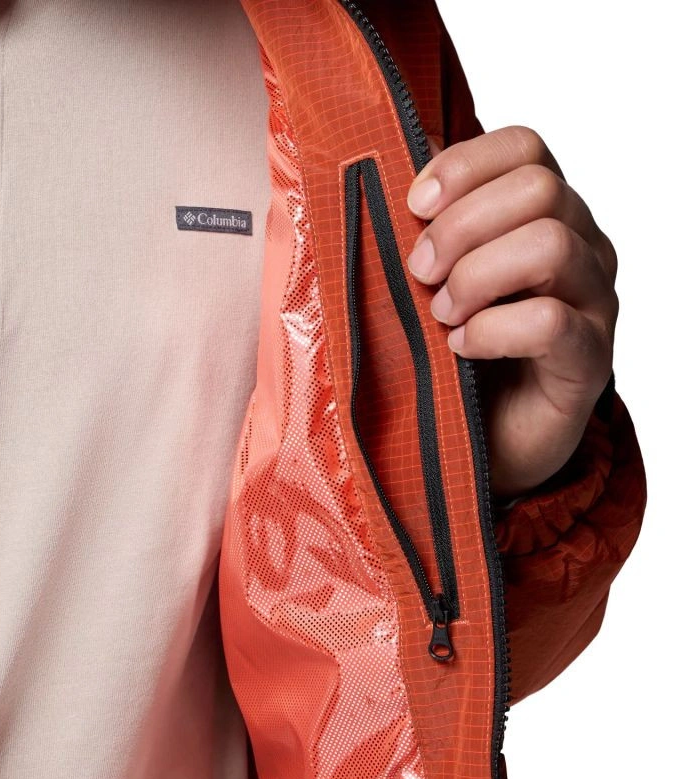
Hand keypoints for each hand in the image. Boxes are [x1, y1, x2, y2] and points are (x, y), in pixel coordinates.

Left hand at [406, 126, 617, 500]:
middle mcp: (580, 247)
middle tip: (419, 272)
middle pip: (539, 188)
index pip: (525, 147)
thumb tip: (381, 177)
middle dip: (460, 227)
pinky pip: (550, 321)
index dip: (464, 165)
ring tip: (441, 315)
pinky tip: (462, 347)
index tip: (414, 205)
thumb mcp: (428, 281)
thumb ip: (422, 231)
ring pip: (550, 244)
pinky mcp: (590, 359)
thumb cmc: (451, 351)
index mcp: (541, 215)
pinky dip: (492, 330)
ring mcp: (592, 301)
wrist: (480, 437)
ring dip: (476, 277)